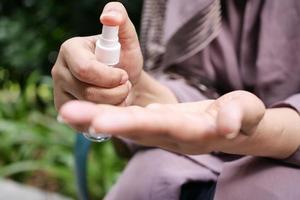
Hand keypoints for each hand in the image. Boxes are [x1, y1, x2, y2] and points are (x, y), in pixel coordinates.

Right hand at [51, 2, 142, 109]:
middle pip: (87, 92)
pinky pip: (84, 123)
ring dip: (113, 104)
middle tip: (126, 86)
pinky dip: (104, 116)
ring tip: (120, 94)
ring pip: (87, 109)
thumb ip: (121, 20)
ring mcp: (58, 91)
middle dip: (116, 93)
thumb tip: (108, 16)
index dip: (111, 77)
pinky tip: (110, 105)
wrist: (121, 83)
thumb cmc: (123, 60)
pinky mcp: (63, 110)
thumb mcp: (127, 40)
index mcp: (71, 49)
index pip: (86, 70)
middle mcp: (59, 70)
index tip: (125, 76)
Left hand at [59, 91, 268, 155]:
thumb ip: (237, 116)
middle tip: (68, 113)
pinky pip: (127, 120)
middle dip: (101, 121)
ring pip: (125, 124)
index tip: (100, 122)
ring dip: (95, 118)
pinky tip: (84, 111)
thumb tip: (227, 127)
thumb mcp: (246, 111)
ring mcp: (160, 131)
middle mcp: (169, 134)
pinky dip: (105, 116)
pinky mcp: (155, 124)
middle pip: (132, 127)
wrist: (231, 126)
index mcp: (191, 130)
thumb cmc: (241, 116)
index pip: (157, 126)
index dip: (130, 124)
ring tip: (66, 112)